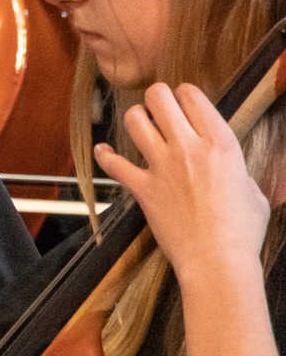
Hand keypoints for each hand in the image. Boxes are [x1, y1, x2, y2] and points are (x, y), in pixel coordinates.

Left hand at [95, 83, 271, 283]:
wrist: (217, 260)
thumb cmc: (242, 230)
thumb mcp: (253, 190)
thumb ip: (237, 172)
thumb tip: (231, 172)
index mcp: (221, 143)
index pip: (193, 96)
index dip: (185, 94)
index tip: (183, 102)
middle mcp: (189, 147)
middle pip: (159, 98)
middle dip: (156, 97)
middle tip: (158, 107)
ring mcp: (162, 166)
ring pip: (134, 121)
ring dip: (135, 119)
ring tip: (139, 125)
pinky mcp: (142, 188)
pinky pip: (113, 164)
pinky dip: (105, 156)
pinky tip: (103, 152)